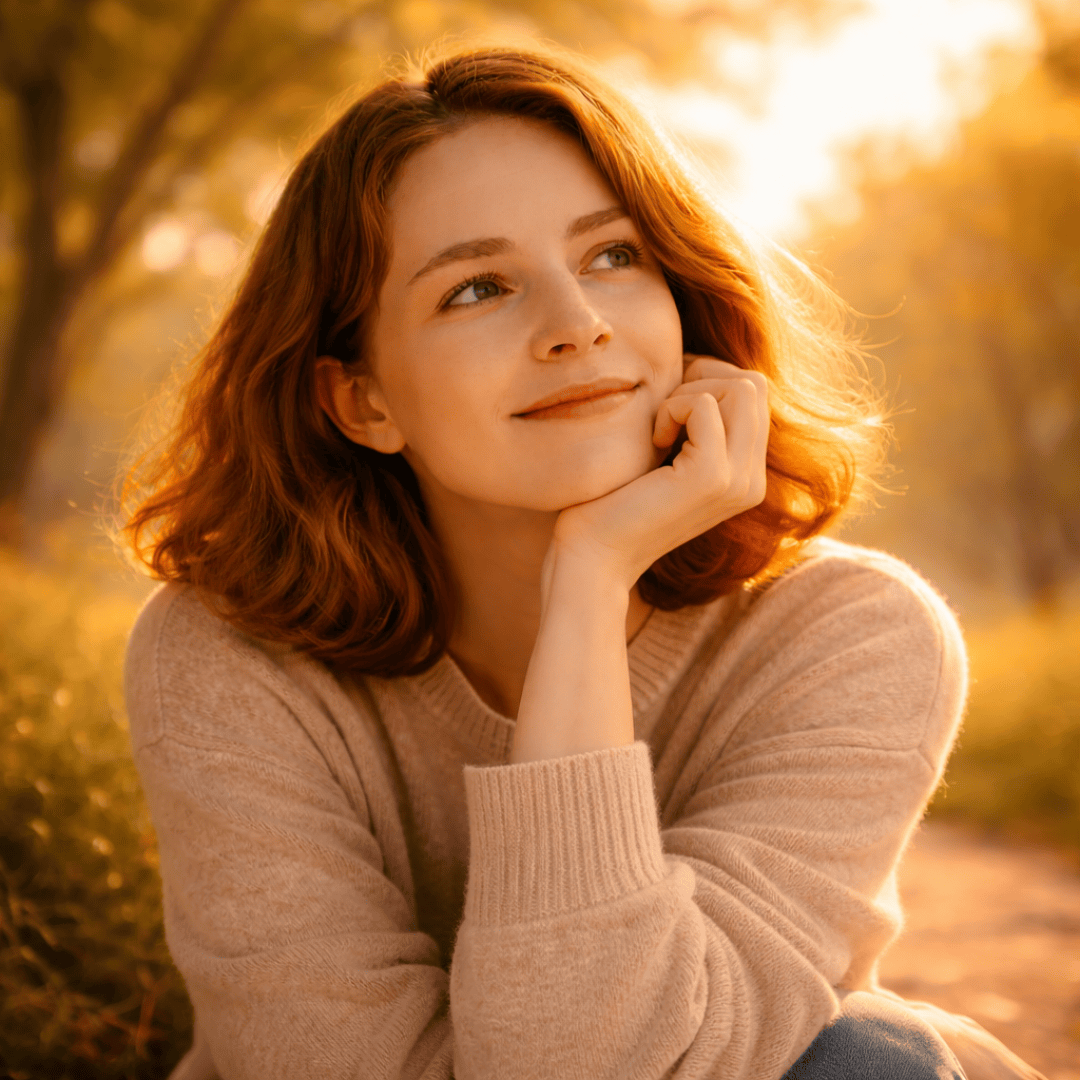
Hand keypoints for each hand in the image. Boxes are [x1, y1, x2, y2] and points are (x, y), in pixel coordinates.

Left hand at [548, 354, 768, 592]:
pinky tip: (653, 441)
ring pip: (743, 387)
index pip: (756, 393)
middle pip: (755, 384)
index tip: (666, 406)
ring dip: (689, 393)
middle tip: (662, 411)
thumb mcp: (666, 453)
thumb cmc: (615, 500)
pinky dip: (671, 408)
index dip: (708, 380)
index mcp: (747, 475)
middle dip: (703, 379)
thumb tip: (698, 364)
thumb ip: (696, 421)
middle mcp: (753, 481)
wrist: (594, 555)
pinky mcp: (712, 478)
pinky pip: (705, 405)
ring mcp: (738, 481)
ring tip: (660, 429)